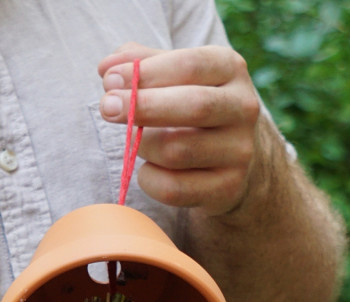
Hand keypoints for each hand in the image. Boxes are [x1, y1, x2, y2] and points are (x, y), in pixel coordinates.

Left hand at [98, 43, 260, 215]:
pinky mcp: (227, 188)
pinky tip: (149, 170)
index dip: (147, 72)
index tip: (109, 80)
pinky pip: (172, 188)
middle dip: (142, 106)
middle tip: (106, 107)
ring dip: (143, 147)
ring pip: (176, 151)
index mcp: (230, 70)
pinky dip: (149, 180)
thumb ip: (141, 65)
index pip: (191, 65)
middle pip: (193, 106)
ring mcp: (239, 151)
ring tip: (137, 143)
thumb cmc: (189, 110)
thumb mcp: (174, 78)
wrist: (233, 158)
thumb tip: (107, 68)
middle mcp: (243, 108)